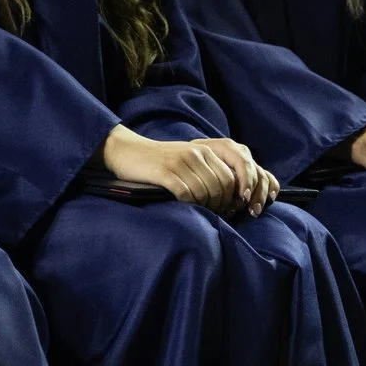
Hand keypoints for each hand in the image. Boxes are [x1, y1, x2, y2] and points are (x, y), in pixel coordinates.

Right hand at [99, 125, 276, 215]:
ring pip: (206, 192)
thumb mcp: (189, 159)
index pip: (233, 176)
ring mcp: (181, 162)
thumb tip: (234, 194)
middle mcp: (196, 153)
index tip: (232, 209)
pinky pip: (187, 194)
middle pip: (223, 186)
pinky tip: (183, 205)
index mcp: (206, 150)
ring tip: (199, 210)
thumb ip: (210, 170)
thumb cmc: (161, 163)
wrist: (129, 152)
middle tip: (216, 214)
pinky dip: (189, 204)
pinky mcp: (165, 172)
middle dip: (222, 204)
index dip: (236, 196)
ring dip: (206, 206)